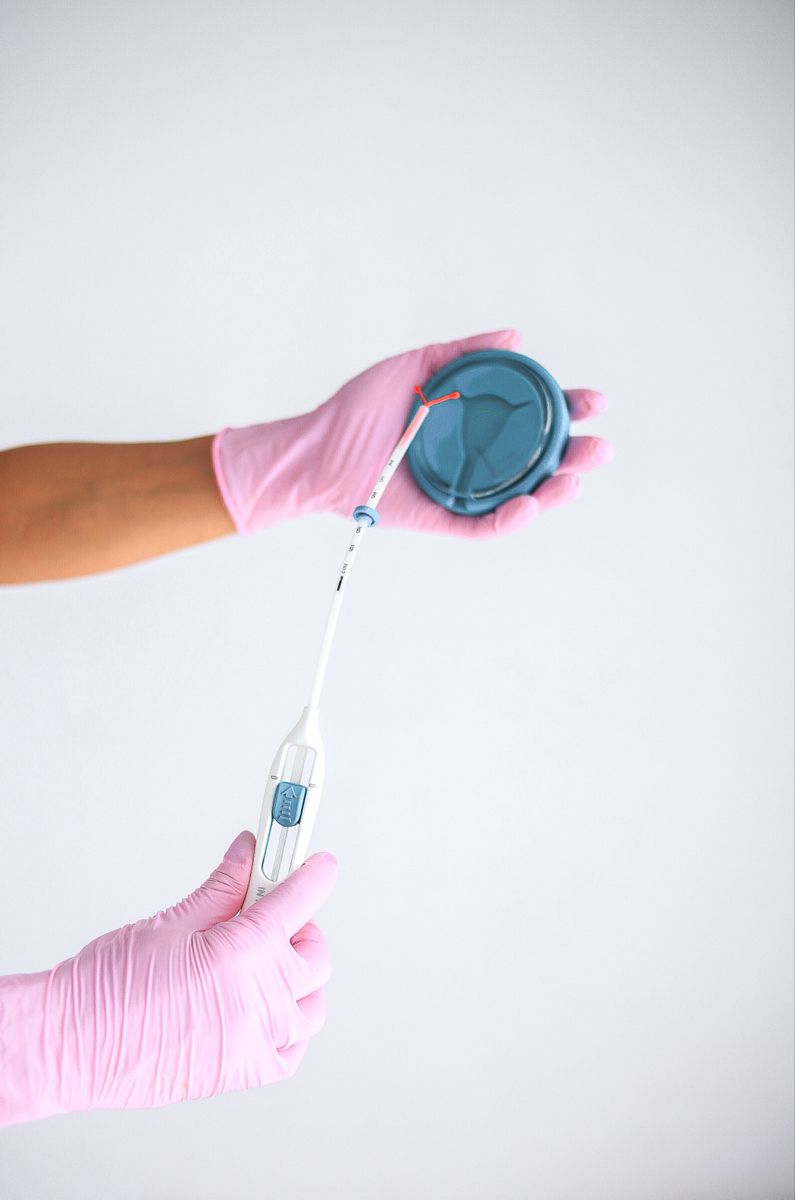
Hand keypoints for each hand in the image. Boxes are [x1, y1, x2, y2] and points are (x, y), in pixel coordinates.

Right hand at [0, 835, 336, 1123]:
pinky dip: (289, 1026)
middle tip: (267, 913)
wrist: (70, 1044)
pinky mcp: (241, 1073)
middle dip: (298, 926)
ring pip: (312, 1004)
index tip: (319, 864)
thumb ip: (223, 887)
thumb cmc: (106, 988)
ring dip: (297, 977)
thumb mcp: (172, 920)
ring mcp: (254, 1042)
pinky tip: (264, 1007)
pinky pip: (292, 1049)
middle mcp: (258, 1002)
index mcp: (242, 955)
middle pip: (314, 952)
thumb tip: (247, 855)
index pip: (300, 900)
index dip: (314, 874)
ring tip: (262, 962)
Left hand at [212, 329, 611, 537]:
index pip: (534, 419)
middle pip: (539, 462)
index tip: (592, 401)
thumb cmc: (359, 409)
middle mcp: (476, 459)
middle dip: (576, 456)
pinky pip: (484, 526)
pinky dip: (510, 519)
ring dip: (554, 492)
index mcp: (476, 424)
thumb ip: (463, 352)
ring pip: (522, 498)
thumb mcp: (415, 366)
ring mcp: (463, 491)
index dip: (568, 410)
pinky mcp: (443, 519)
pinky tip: (531, 504)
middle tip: (601, 448)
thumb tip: (515, 337)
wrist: (318, 448)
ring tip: (575, 479)